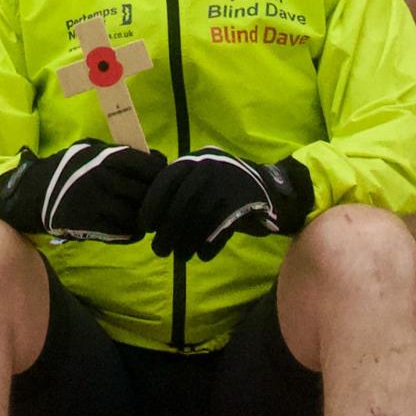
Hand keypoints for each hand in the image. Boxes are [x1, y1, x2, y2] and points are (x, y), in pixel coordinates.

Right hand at [0, 139, 165, 243]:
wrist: (34, 193)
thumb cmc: (69, 168)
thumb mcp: (92, 149)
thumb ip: (121, 154)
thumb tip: (157, 160)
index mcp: (107, 156)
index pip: (151, 166)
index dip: (162, 174)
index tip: (162, 179)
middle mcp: (103, 178)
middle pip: (148, 192)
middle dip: (155, 198)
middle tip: (156, 202)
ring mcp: (96, 203)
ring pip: (138, 215)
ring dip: (144, 218)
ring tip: (142, 217)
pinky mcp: (89, 225)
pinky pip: (124, 232)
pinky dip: (132, 232)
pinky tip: (130, 228)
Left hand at [139, 148, 313, 260]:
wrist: (270, 187)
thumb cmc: (223, 189)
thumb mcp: (200, 179)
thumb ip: (178, 191)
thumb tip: (149, 220)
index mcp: (195, 159)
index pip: (166, 181)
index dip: (152, 205)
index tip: (146, 227)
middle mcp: (210, 166)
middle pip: (181, 204)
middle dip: (167, 232)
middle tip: (160, 251)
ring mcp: (228, 182)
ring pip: (199, 218)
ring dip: (186, 242)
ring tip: (181, 256)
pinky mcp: (244, 201)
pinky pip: (220, 228)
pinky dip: (208, 245)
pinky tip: (202, 255)